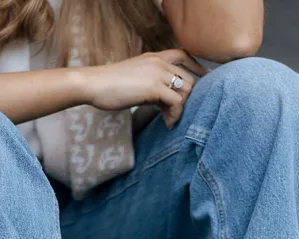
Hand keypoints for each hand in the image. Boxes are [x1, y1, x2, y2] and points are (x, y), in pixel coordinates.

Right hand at [79, 49, 207, 127]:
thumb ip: (152, 85)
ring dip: (181, 109)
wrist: (94, 84)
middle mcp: (159, 62)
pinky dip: (175, 115)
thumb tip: (165, 102)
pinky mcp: (154, 88)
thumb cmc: (110, 86)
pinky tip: (166, 123)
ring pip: (186, 91)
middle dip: (186, 100)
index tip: (204, 81)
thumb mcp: (136, 80)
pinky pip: (176, 102)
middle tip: (173, 115)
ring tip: (168, 121)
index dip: (197, 68)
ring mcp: (157, 74)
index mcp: (154, 57)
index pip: (184, 55)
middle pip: (188, 79)